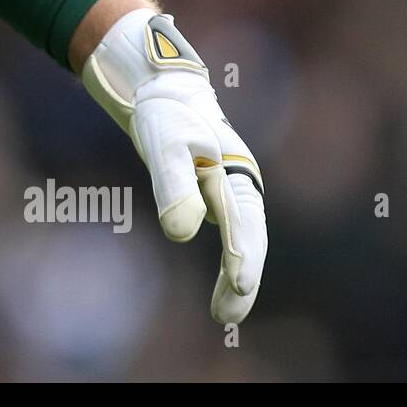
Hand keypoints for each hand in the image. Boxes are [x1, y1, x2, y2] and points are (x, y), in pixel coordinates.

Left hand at [81, 8, 267, 323]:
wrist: (158, 88)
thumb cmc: (163, 114)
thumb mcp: (164, 146)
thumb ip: (173, 187)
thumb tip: (183, 233)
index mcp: (236, 171)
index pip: (243, 222)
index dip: (242, 256)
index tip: (239, 285)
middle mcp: (239, 183)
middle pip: (247, 238)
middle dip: (240, 279)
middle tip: (226, 318)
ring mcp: (228, 190)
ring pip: (239, 240)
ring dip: (234, 276)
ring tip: (223, 314)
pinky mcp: (212, 193)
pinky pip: (226, 233)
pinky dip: (226, 260)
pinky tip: (223, 284)